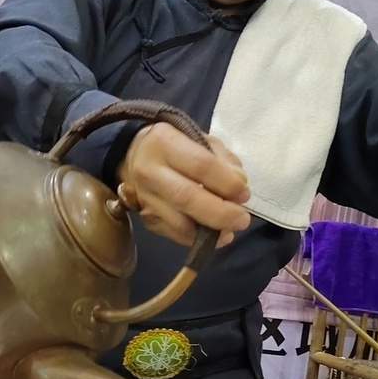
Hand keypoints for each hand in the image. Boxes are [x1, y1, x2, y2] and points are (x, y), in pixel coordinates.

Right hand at [118, 123, 251, 247]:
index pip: (200, 165)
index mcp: (165, 142)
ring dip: (209, 232)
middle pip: (187, 197)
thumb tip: (240, 182)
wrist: (132, 156)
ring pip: (179, 222)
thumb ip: (223, 159)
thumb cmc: (175, 146)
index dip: (226, 183)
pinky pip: (173, 234)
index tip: (244, 194)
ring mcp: (145, 197)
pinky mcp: (145, 218)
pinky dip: (196, 239)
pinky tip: (212, 236)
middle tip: (242, 220)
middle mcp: (150, 171)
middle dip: (220, 213)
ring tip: (229, 231)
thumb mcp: (199, 139)